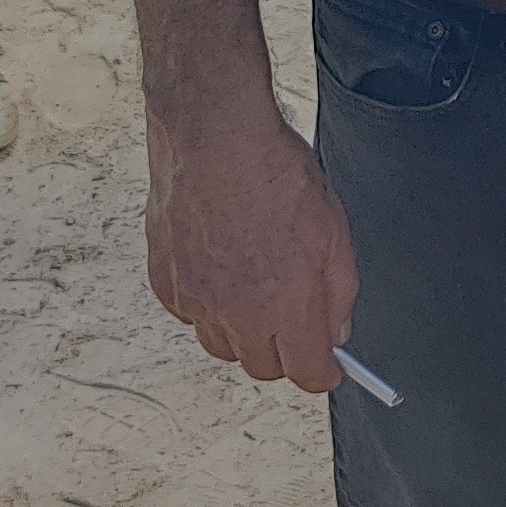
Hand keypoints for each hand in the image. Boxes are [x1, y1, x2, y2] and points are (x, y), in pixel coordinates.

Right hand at [144, 81, 358, 391]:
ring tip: (256, 286)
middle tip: (295, 319)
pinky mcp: (165, 284)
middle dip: (285, 351)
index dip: (325, 372)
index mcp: (286, 302)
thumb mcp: (334, 229)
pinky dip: (208, 307)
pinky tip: (223, 268)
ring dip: (244, 333)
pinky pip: (191, 317)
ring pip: (223, 347)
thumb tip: (337, 332)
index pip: (307, 372)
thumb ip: (340, 291)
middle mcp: (237, 312)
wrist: (213, 134)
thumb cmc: (275, 170)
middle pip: (264, 367)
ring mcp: (196, 301)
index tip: (331, 367)